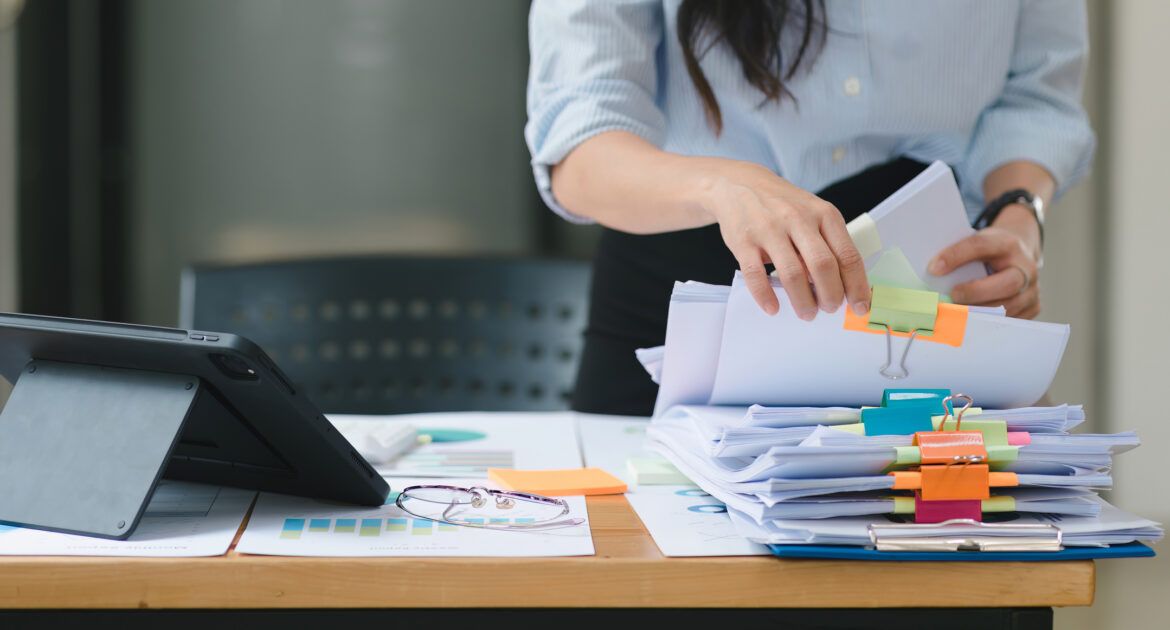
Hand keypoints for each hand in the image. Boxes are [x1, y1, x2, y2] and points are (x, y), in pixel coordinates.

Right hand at [698, 161, 869, 318]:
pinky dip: (766, 296)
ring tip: (807, 313)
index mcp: (823, 214)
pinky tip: (772, 307)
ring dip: (803, 301)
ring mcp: (769, 229)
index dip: (856, 285)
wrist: (739, 184)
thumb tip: (839, 286)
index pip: (848, 255)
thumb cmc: (782, 205)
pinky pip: (756, 274)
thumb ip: (826, 244)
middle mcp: (798, 219)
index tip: (860, 306)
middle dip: (831, 296)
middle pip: (823, 266)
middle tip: (830, 309)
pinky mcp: (744, 241)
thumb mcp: (812, 213)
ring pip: (793, 274)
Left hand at [928, 205, 1042, 317]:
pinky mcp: (1032, 307)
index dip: (955, 256)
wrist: (1019, 257)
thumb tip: (931, 274)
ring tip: (955, 314)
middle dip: (976, 292)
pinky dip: (988, 322)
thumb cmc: (990, 252)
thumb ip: (958, 254)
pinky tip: (970, 323)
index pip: (981, 246)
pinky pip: (1010, 320)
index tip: (933, 268)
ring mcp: (1032, 290)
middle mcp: (1025, 267)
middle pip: (1008, 283)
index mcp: (1007, 244)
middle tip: (952, 297)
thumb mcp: (977, 243)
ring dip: (979, 313)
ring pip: (1009, 307)